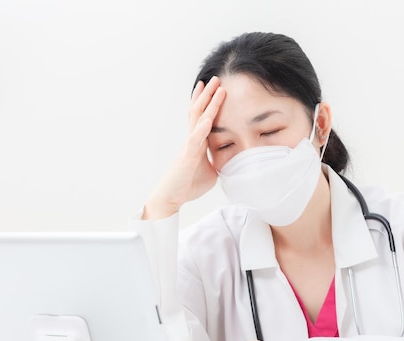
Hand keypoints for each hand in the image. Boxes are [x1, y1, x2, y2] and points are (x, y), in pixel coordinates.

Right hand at [143, 76, 225, 219]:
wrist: (171, 198)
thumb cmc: (188, 185)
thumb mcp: (210, 172)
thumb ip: (218, 162)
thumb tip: (231, 161)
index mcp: (197, 142)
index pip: (203, 117)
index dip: (209, 102)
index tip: (216, 87)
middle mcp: (192, 140)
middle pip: (199, 111)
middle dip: (208, 94)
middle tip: (216, 78)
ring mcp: (188, 147)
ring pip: (197, 120)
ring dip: (207, 103)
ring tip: (213, 88)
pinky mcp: (187, 157)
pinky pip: (195, 140)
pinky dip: (202, 129)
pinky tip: (208, 118)